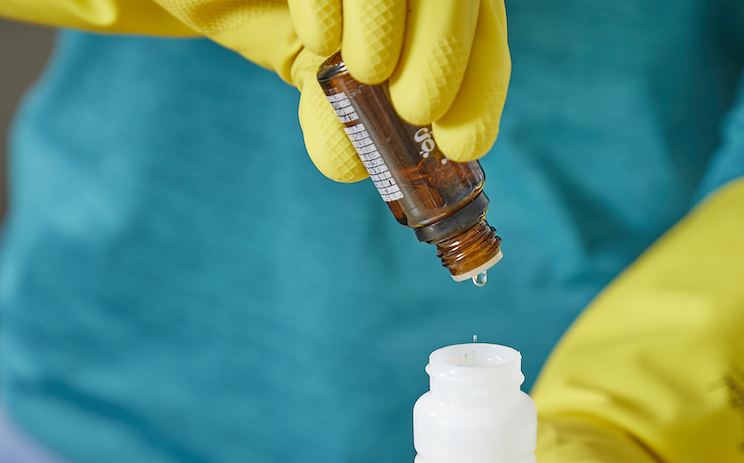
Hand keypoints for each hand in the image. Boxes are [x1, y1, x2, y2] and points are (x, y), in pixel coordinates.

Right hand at [0, 0, 508, 180]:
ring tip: (360, 71)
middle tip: (416, 109)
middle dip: (445, 57)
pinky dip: (333, 4)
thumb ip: (342, 120)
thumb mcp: (315, 76)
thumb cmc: (261, 12)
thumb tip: (352, 165)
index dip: (480, 88)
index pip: (481, 34)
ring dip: (392, 28)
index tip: (460, 145)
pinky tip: (319, 34)